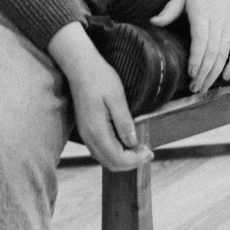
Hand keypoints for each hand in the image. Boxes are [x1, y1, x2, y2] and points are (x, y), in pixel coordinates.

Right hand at [48, 22, 152, 170]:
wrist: (80, 66)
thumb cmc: (100, 78)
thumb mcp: (117, 97)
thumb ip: (124, 122)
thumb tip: (133, 143)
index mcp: (97, 130)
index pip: (117, 158)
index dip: (135, 160)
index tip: (149, 151)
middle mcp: (88, 136)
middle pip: (110, 163)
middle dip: (131, 163)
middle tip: (146, 152)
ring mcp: (85, 134)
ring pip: (104, 158)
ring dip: (122, 159)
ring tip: (138, 149)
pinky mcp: (85, 129)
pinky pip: (99, 150)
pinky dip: (113, 153)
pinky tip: (124, 143)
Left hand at [151, 0, 229, 94]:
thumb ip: (169, 10)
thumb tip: (153, 22)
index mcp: (202, 14)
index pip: (200, 40)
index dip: (196, 58)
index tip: (190, 73)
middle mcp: (218, 22)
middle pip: (212, 52)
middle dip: (203, 73)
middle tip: (194, 88)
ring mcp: (229, 26)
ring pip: (224, 54)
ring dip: (215, 73)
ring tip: (204, 87)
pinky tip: (225, 77)